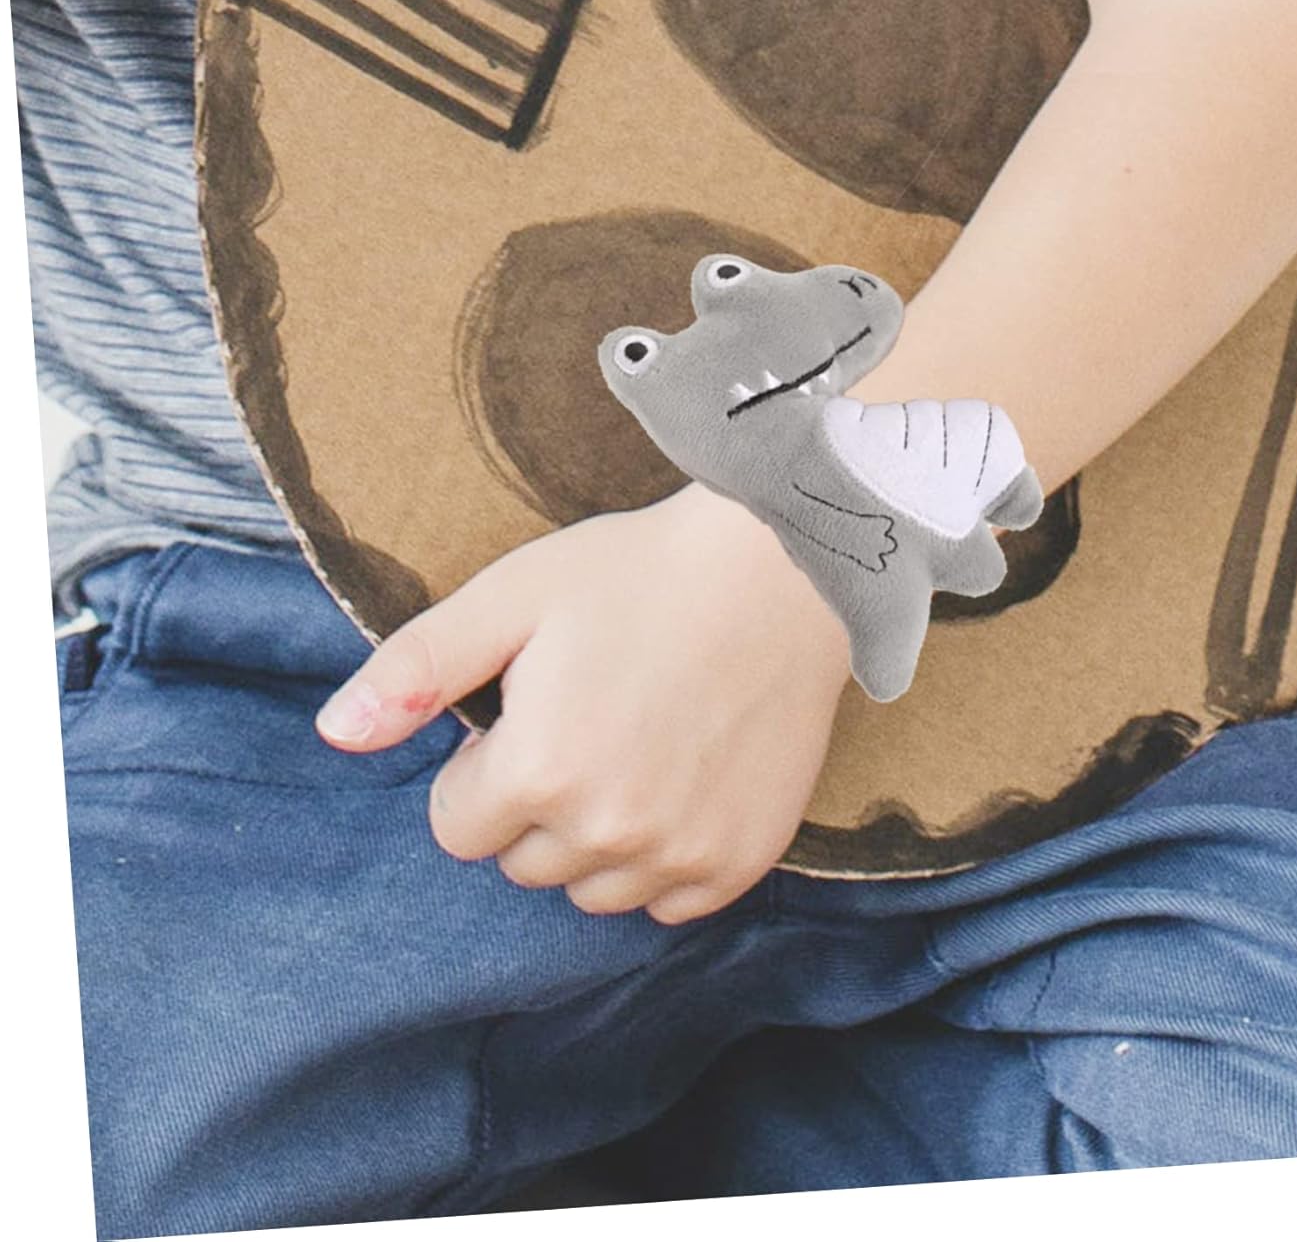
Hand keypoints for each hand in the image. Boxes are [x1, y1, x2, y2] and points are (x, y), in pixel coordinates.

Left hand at [315, 484, 850, 923]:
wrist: (782, 572)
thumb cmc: (638, 575)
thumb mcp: (512, 597)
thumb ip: (416, 672)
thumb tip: (333, 736)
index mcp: (538, 771)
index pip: (456, 829)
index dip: (481, 769)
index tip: (527, 714)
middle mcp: (608, 832)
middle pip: (523, 865)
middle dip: (533, 806)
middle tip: (585, 721)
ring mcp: (681, 854)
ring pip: (592, 891)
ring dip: (594, 840)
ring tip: (633, 750)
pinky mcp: (739, 861)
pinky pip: (668, 903)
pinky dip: (662, 860)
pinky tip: (680, 784)